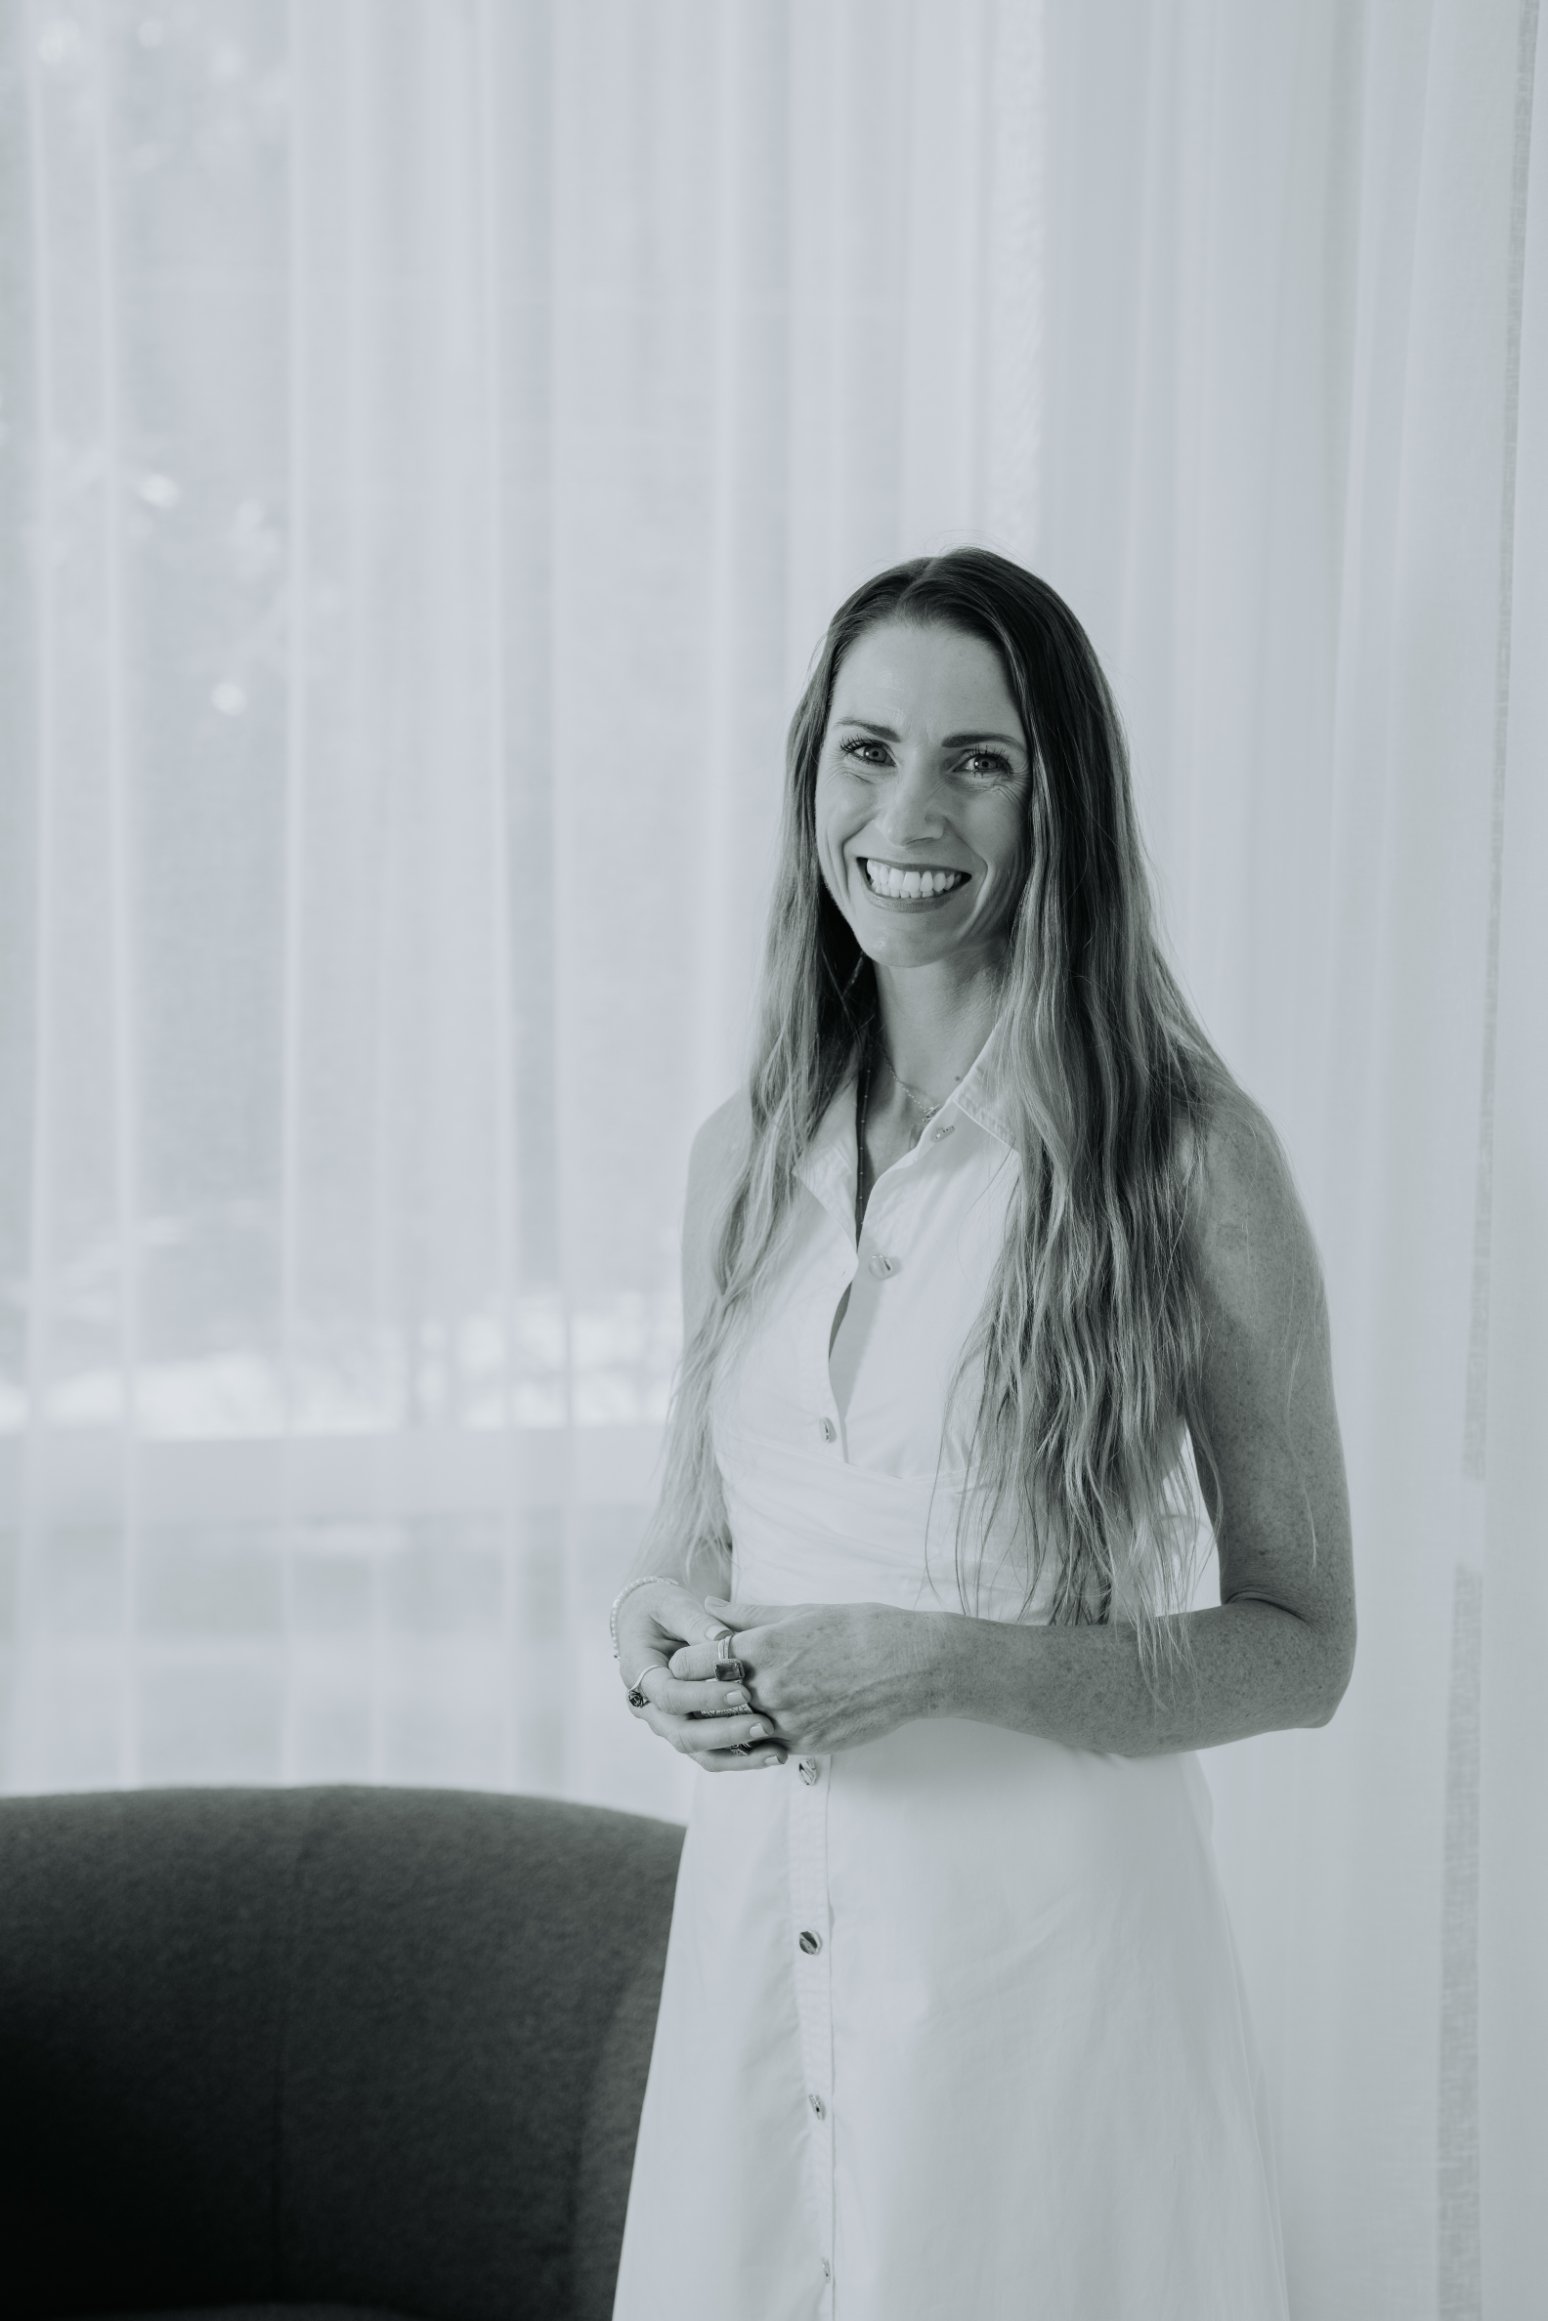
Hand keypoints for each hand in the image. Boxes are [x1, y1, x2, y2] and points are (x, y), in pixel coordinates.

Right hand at [616, 1577, 787, 1773]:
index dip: (703, 1697)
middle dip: (725, 1732)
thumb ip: (696, 1623)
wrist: (649, 1621)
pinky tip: (775, 1753)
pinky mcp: (689, 1730)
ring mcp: (668, 1723)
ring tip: (777, 1750)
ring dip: (738, 1756)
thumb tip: (724, 1639)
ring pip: (699, 1753)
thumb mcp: (674, 1605)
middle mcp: (649, 1706)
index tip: (742, 1689)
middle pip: (683, 1734)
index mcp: (639, 1673)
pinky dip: (743, 1757)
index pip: (669, 1696)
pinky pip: (713, 1754)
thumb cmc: (661, 1608)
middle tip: (765, 1724)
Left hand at [668, 1595, 931, 1754]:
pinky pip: (764, 1747)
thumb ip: (748, 1614)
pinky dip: (758, 1736)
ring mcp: (786, 1720)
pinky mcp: (805, 1743)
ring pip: (732, 1727)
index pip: (692, 1662)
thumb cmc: (858, 1629)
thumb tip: (709, 1604)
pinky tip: (765, 1723)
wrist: (910, 1665)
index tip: (690, 1660)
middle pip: (706, 1699)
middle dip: (700, 1692)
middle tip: (702, 1687)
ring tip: (733, 1706)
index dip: (685, 1662)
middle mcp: (768, 1686)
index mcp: (762, 1647)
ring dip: (728, 1718)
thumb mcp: (801, 1612)